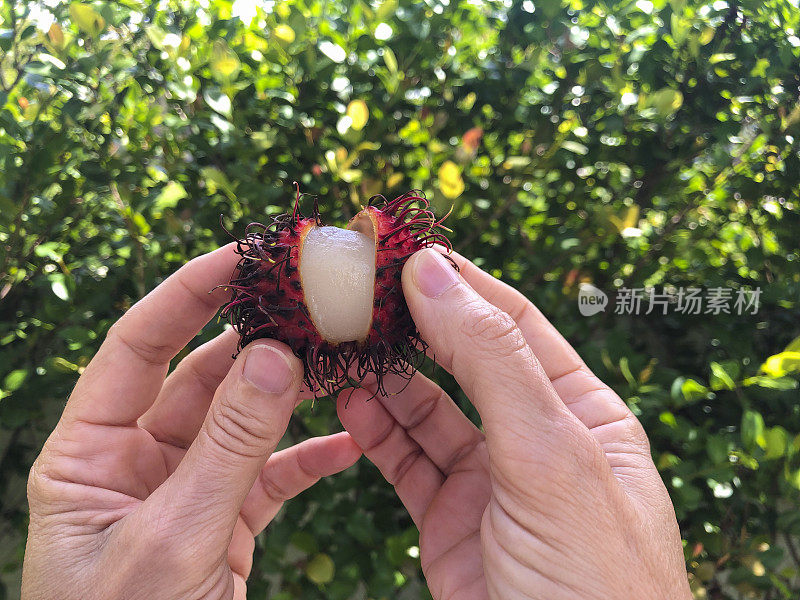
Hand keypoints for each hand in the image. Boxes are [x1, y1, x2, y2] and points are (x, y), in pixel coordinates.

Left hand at [22, 245, 360, 599]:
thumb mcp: (173, 540)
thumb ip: (225, 447)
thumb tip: (272, 355)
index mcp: (87, 455)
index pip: (136, 347)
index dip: (187, 294)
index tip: (243, 255)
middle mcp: (133, 462)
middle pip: (200, 376)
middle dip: (256, 339)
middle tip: (311, 302)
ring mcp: (183, 490)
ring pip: (243, 420)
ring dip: (291, 393)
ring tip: (341, 362)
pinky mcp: (223, 521)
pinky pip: (269, 474)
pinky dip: (309, 458)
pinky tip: (351, 443)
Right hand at [337, 248, 690, 599]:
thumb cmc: (595, 579)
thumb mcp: (550, 454)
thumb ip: (491, 359)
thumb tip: (435, 272)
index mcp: (583, 411)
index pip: (513, 323)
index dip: (458, 282)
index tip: (400, 247)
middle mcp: (536, 439)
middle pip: (464, 361)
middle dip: (412, 326)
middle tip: (356, 292)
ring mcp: (491, 481)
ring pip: (427, 411)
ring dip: (385, 378)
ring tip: (341, 347)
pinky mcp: (451, 523)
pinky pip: (407, 461)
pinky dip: (376, 430)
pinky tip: (351, 401)